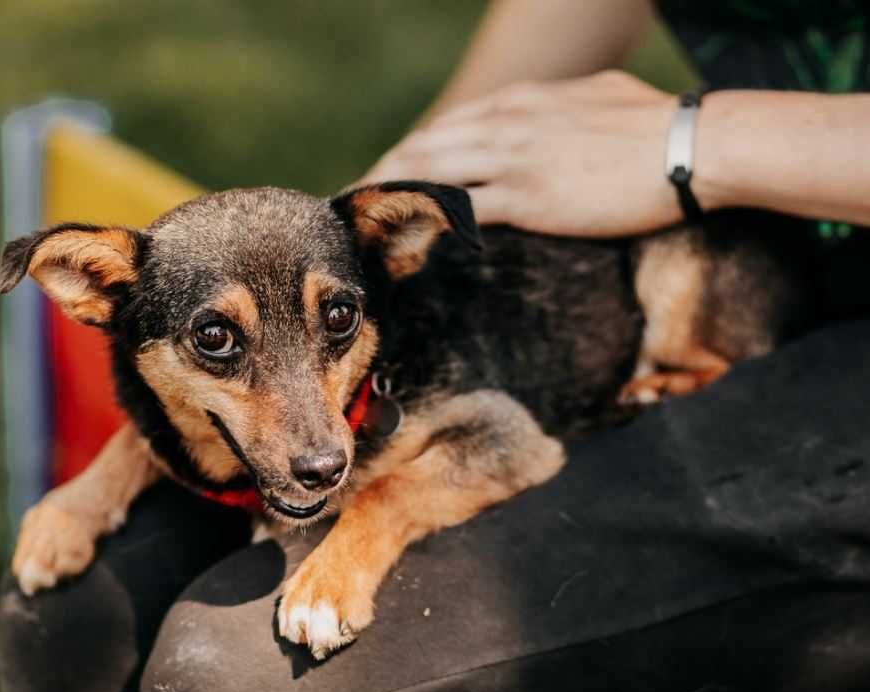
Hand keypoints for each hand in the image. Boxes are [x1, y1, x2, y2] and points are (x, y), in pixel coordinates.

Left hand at [361, 71, 681, 236]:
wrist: (693, 146)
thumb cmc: (656, 123)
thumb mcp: (597, 97)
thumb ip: (558, 107)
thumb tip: (546, 115)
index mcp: (520, 102)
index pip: (446, 127)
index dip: (409, 154)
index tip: (386, 176)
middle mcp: (506, 124)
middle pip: (423, 148)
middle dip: (381, 175)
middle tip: (354, 204)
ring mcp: (514, 159)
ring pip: (430, 174)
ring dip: (390, 199)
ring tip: (363, 224)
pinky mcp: (530, 197)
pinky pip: (460, 208)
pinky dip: (426, 220)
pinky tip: (405, 238)